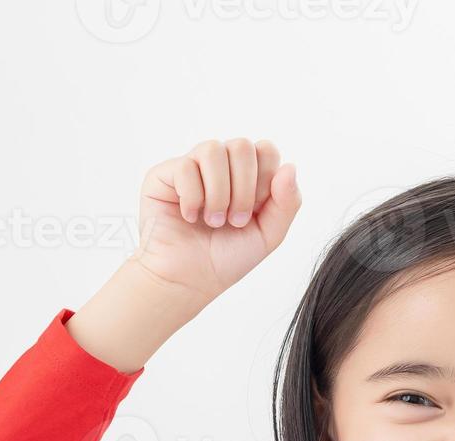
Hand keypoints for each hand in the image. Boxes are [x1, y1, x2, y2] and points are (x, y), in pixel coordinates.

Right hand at [132, 137, 300, 302]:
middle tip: (235, 221)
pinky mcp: (164, 174)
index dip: (265, 179)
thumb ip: (288, 202)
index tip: (255, 211)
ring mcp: (192, 167)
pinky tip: (189, 217)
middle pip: (242, 145)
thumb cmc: (226, 259)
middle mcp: (221, 166)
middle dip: (244, 188)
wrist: (187, 280)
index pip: (266, 149)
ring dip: (218, 193)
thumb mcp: (269, 235)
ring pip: (213, 149)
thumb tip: (290, 166)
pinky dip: (192, 197)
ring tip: (213, 221)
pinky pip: (185, 166)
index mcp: (247, 176)